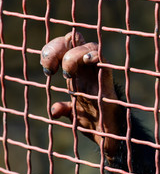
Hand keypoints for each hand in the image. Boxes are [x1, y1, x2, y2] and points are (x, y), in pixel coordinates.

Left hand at [40, 32, 123, 160]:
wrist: (106, 133)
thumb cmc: (92, 120)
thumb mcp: (72, 112)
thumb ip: (63, 108)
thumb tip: (54, 111)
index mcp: (76, 72)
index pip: (65, 46)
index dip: (52, 51)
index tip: (48, 71)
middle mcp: (85, 68)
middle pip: (73, 39)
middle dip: (57, 48)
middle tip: (52, 70)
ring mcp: (96, 72)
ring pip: (88, 46)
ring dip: (73, 55)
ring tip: (68, 74)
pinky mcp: (106, 80)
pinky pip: (103, 59)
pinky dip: (94, 55)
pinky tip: (86, 61)